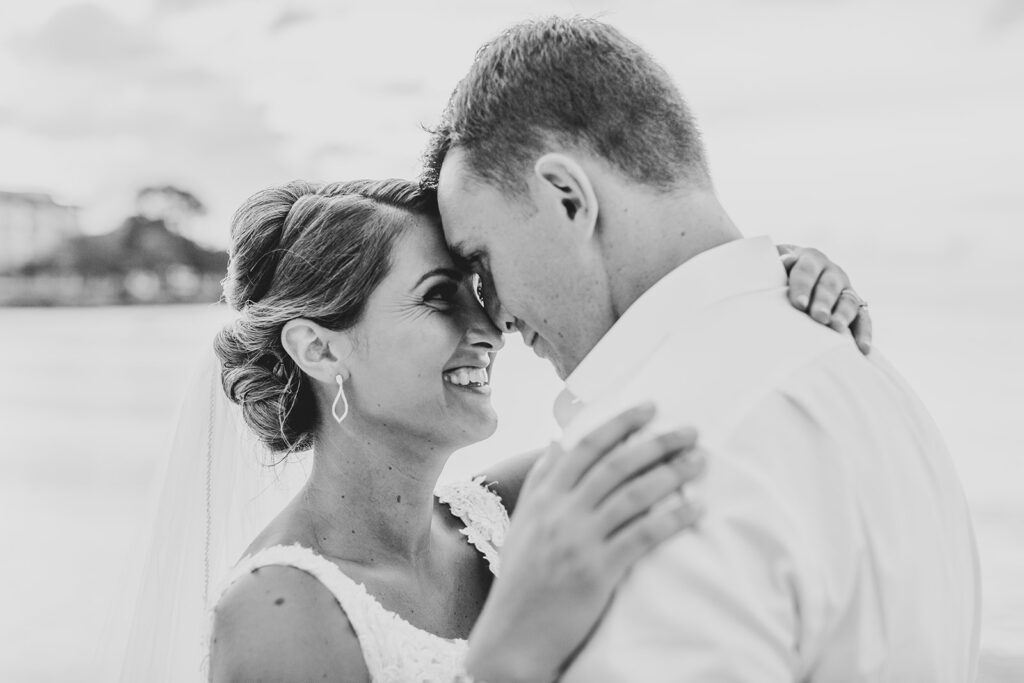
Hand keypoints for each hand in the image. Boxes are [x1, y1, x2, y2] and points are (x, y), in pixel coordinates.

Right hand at [465, 404, 704, 682]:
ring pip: (634, 495)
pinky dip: (673, 518)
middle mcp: (560, 512)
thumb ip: (540, 481)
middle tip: (691, 431)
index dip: (621, 423)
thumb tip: (558, 442)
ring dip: (672, 474)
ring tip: (699, 462)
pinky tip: (696, 508)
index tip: (650, 408)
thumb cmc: (521, 579)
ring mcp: (578, 541)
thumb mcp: (523, 523)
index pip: (585, 447)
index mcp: (543, 497)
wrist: (512, 636)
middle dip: (657, 443)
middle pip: (617, 465)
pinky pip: (643, 536)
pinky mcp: (597, 571)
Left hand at [778, 244, 872, 354]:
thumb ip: (777, 263)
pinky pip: (863, 319)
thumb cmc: (776, 276)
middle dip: (824, 302)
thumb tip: (785, 260)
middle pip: (829, 286)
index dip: (803, 286)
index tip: (799, 305)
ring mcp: (845, 289)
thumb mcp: (773, 266)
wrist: (789, 280)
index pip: (807, 270)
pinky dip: (864, 333)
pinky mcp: (855, 307)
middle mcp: (831, 272)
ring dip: (843, 314)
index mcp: (809, 259)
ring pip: (848, 301)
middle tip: (819, 317)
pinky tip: (863, 348)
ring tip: (836, 328)